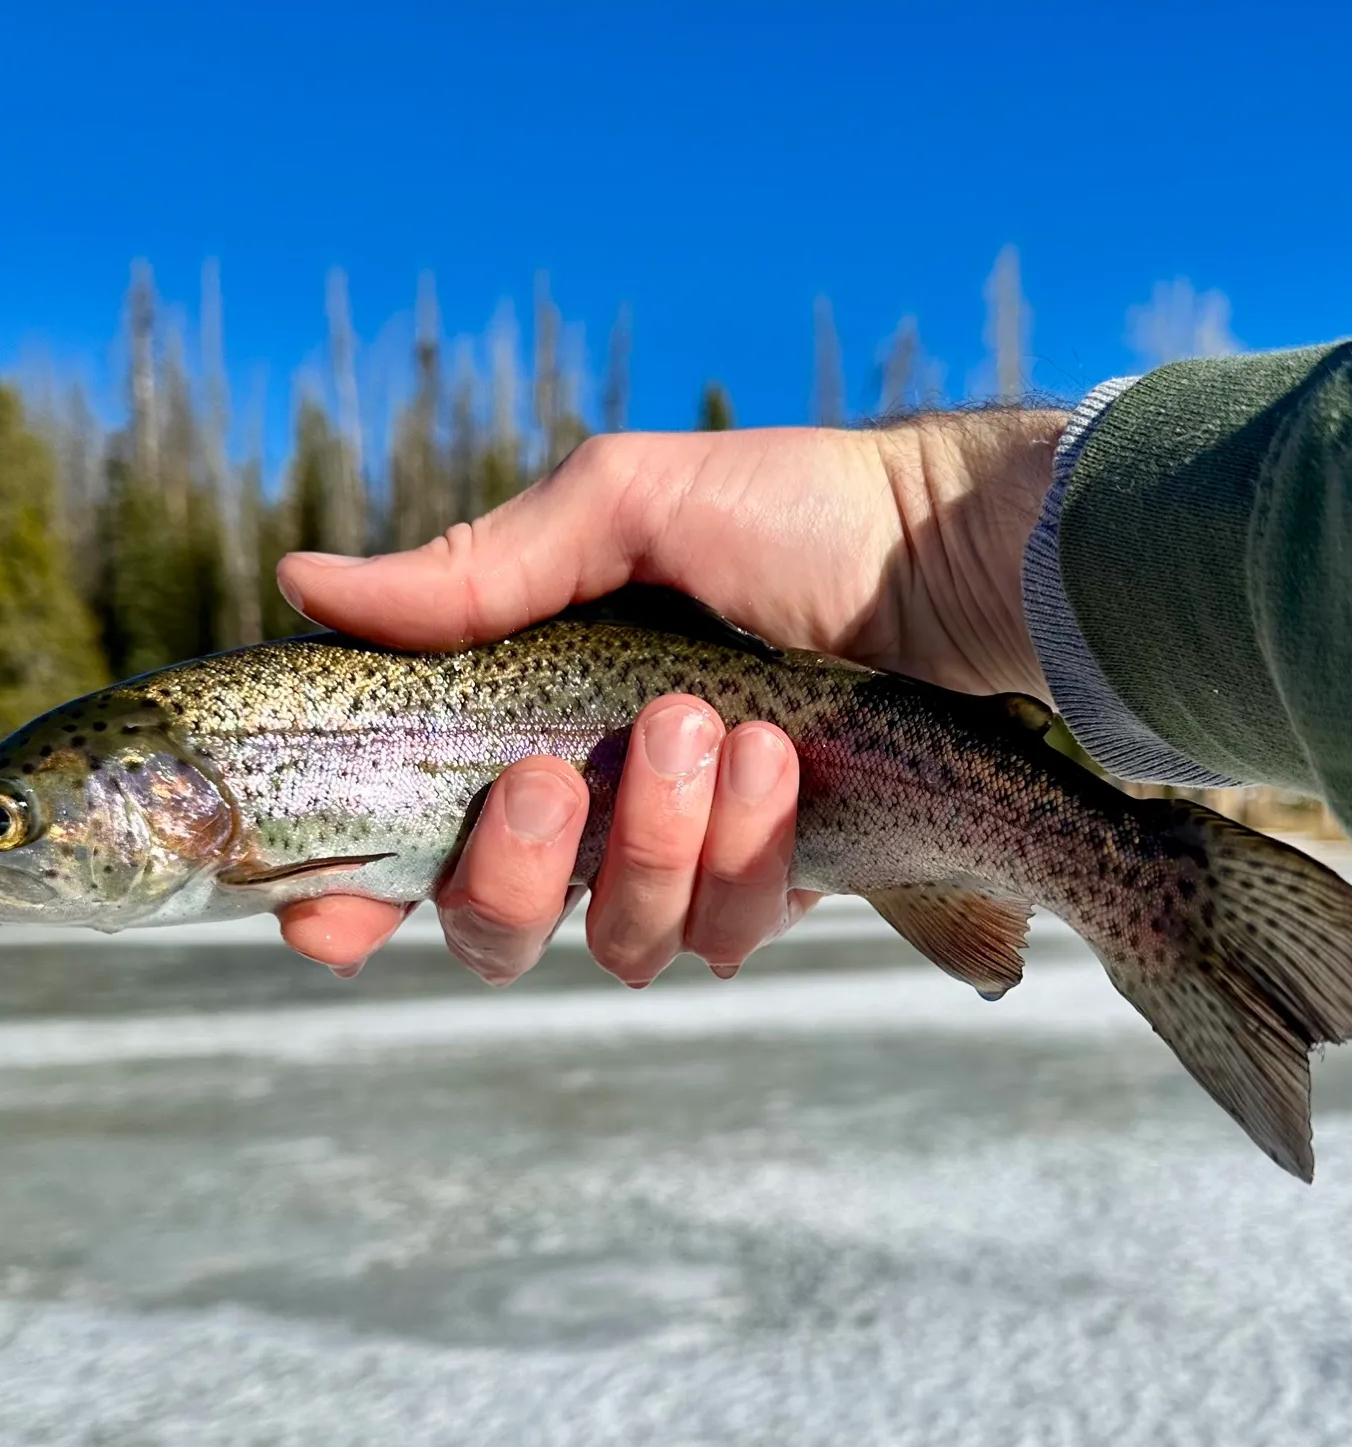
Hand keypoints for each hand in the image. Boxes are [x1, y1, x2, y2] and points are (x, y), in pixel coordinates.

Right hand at [274, 412, 1065, 983]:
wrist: (951, 556)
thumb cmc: (793, 513)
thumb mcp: (628, 506)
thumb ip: (480, 569)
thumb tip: (304, 583)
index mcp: (533, 718)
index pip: (413, 844)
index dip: (354, 902)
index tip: (334, 918)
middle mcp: (597, 803)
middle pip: (496, 927)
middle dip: (511, 873)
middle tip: (554, 782)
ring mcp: (689, 852)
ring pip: (620, 939)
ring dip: (654, 843)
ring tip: (712, 730)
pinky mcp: (778, 880)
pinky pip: (727, 930)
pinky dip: (746, 852)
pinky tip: (783, 765)